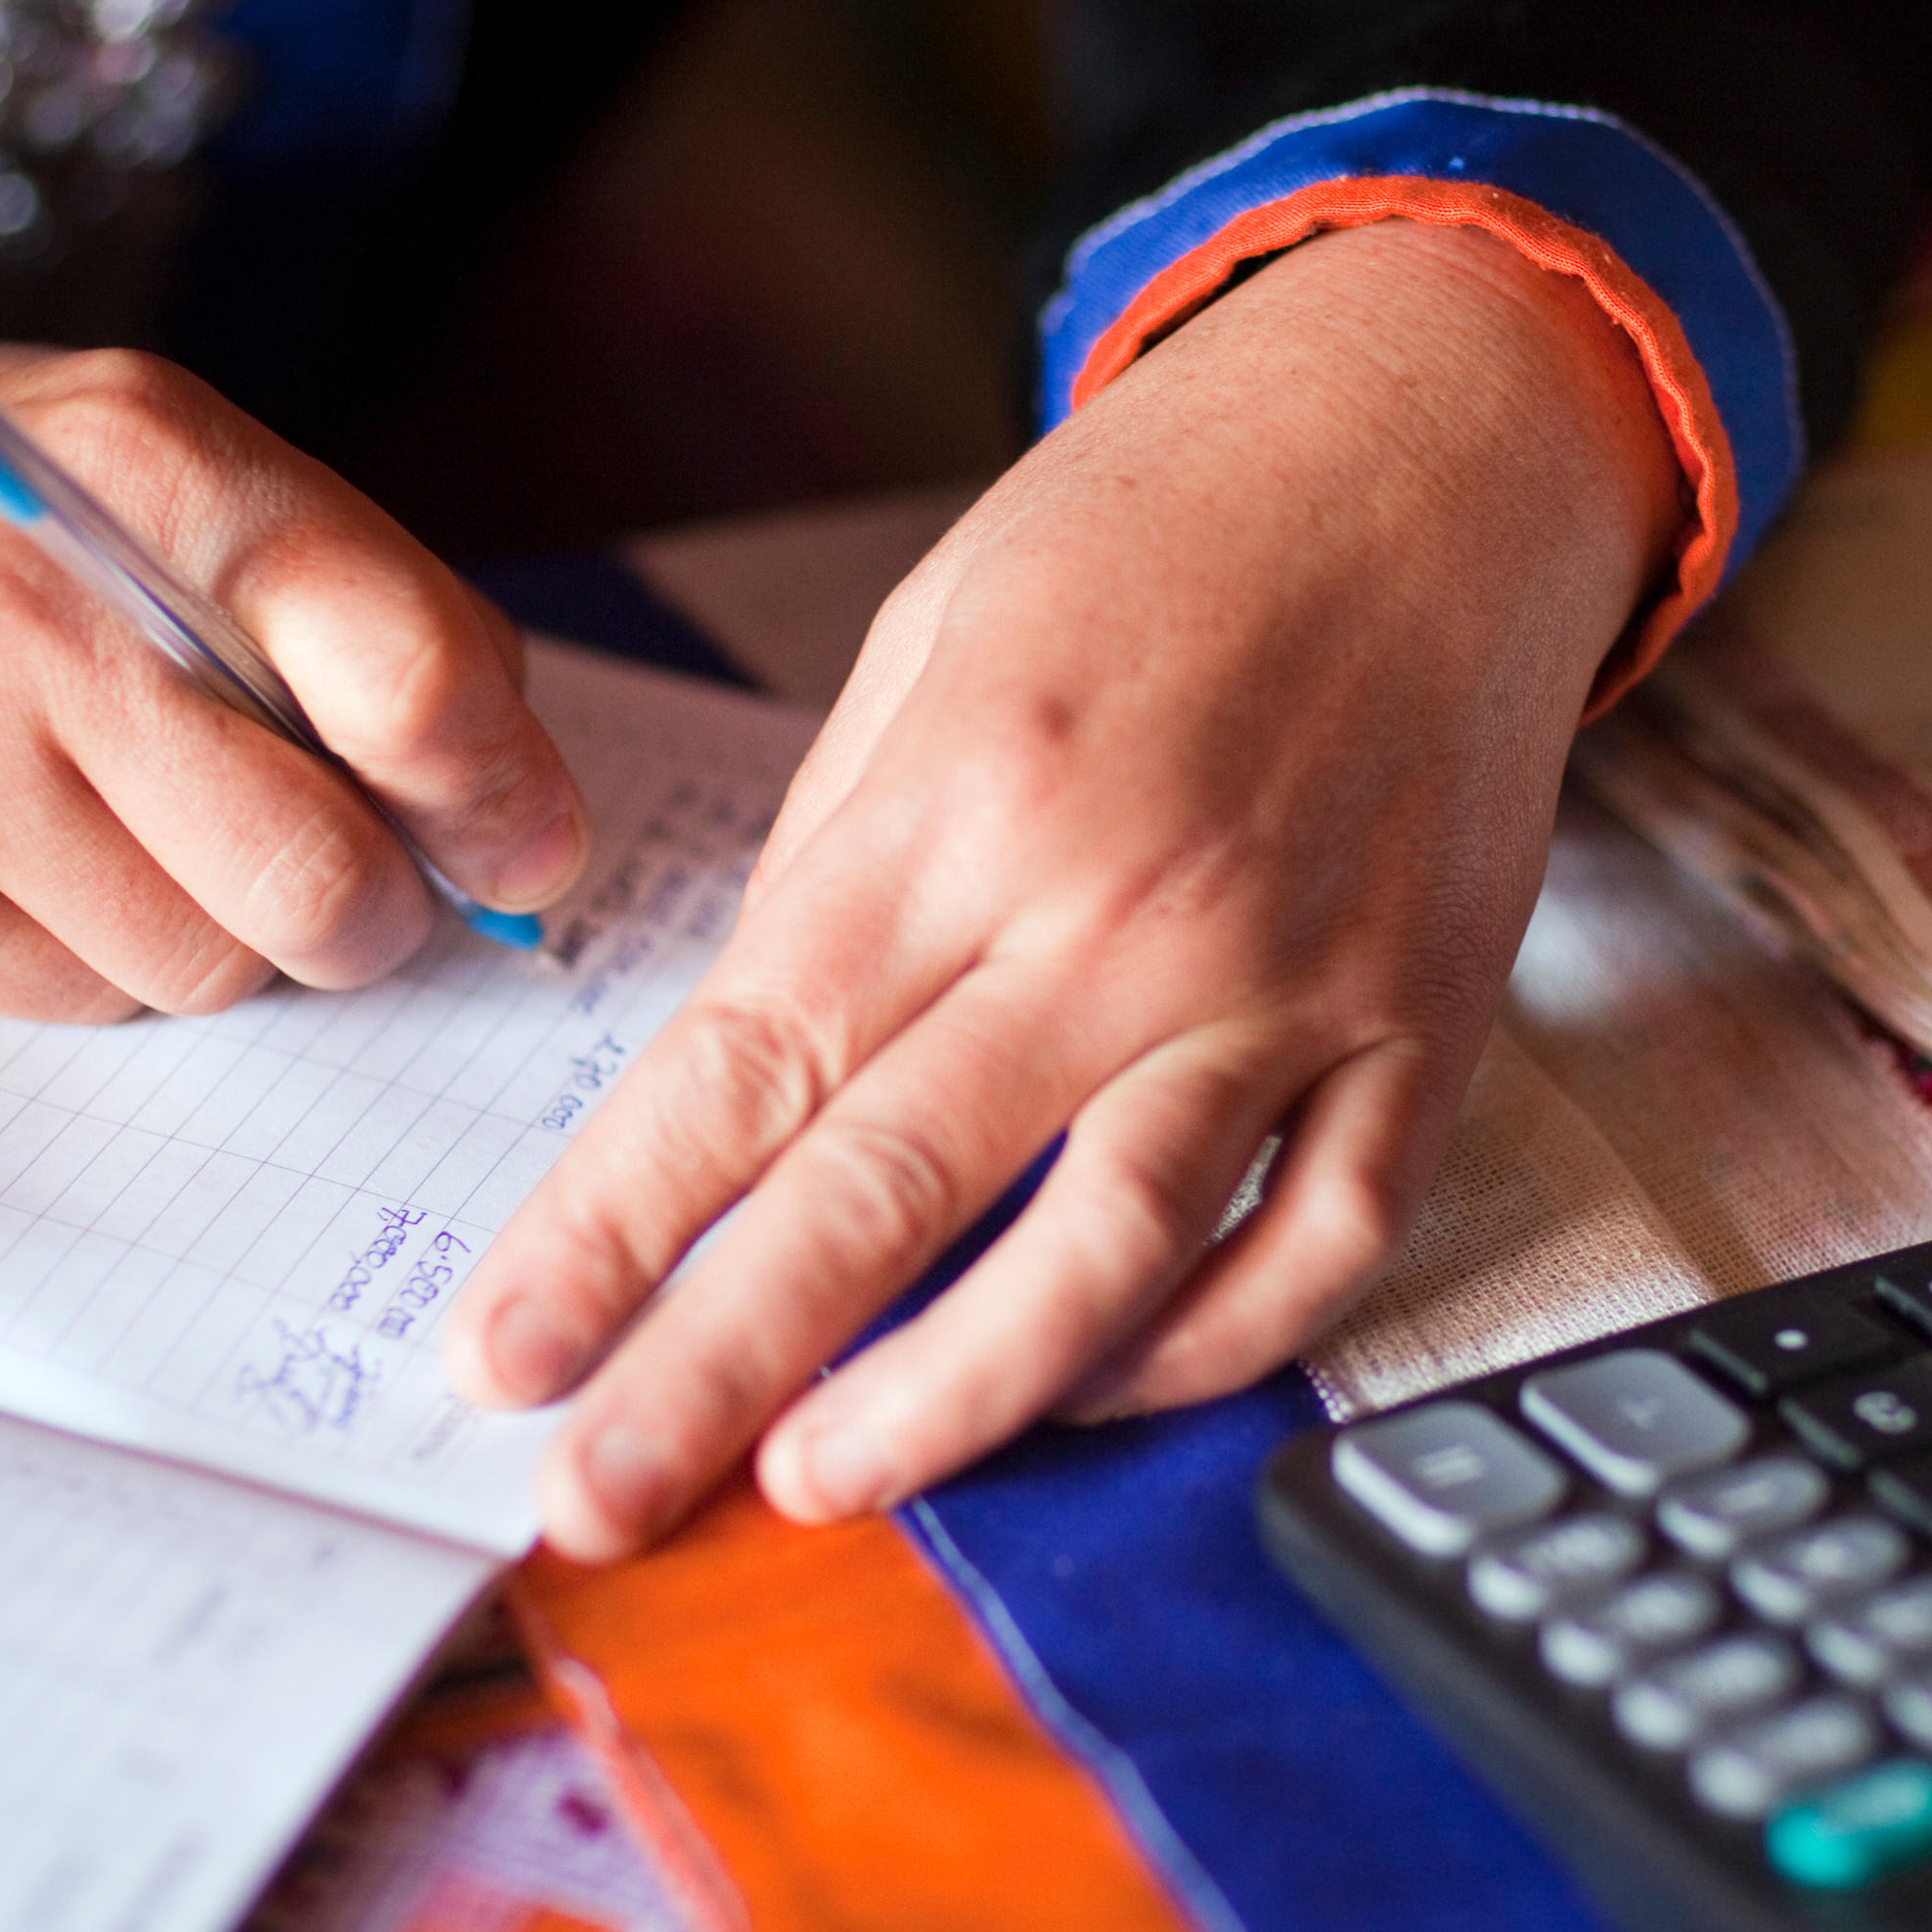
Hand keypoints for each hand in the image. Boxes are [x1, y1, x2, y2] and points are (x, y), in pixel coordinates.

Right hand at [0, 345, 587, 1019]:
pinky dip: (93, 956)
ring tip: (134, 821)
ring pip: (207, 971)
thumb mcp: (180, 472)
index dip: (497, 790)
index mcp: (156, 467)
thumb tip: (530, 835)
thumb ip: (378, 618)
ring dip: (220, 933)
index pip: (410, 674)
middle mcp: (32, 614)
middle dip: (369, 911)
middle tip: (342, 872)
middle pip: (320, 885)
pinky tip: (26, 850)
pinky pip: (77, 1006)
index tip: (517, 838)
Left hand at [444, 218, 1678, 1558]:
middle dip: (715, 1369)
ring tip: (818, 1482)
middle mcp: (1129, 909)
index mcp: (970, 795)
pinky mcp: (1429, 1023)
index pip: (748, 1065)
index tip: (501, 1360)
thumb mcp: (934, 636)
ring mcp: (1296, 981)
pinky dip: (1205, 1348)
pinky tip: (1089, 1389)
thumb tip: (762, 1079)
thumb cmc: (1158, 519)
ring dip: (954, 1404)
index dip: (610, 1235)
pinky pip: (1321, 1244)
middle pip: (891, 1194)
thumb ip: (845, 864)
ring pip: (1115, 1257)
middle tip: (593, 1499)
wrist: (1430, 431)